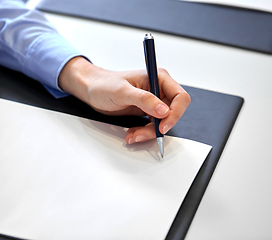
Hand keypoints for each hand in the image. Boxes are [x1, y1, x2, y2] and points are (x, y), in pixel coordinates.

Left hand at [58, 57, 190, 143]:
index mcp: (158, 77)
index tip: (163, 126)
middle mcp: (159, 88)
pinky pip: (152, 125)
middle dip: (160, 126)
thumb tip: (164, 110)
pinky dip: (144, 132)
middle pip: (172, 112)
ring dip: (150, 132)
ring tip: (133, 135)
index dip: (175, 113)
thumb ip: (144, 100)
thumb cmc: (104, 84)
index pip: (180, 97)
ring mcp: (153, 101)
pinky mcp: (146, 110)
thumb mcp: (122, 91)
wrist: (91, 90)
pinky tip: (132, 133)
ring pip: (162, 122)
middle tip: (144, 134)